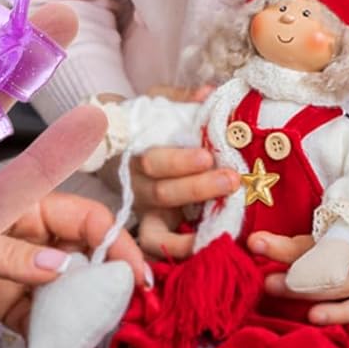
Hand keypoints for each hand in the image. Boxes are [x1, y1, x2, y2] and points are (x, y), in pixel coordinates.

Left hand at [0, 190, 149, 330]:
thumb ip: (9, 252)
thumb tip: (61, 267)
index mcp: (24, 206)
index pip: (85, 217)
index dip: (115, 242)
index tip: (135, 276)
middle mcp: (27, 236)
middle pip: (81, 253)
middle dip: (106, 280)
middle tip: (126, 314)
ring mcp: (15, 270)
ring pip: (63, 289)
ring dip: (81, 311)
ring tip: (95, 337)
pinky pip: (35, 317)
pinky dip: (48, 334)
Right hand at [128, 84, 236, 259]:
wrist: (116, 147)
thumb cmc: (144, 123)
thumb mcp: (159, 102)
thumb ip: (182, 99)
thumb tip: (209, 92)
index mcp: (138, 154)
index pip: (155, 162)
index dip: (180, 161)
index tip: (208, 155)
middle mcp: (139, 188)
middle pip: (163, 194)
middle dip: (199, 189)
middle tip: (232, 180)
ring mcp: (146, 213)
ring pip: (157, 234)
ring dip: (190, 235)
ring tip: (225, 229)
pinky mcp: (155, 231)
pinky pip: (161, 251)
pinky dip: (182, 254)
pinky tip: (212, 250)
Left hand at [255, 156, 348, 322]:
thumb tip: (305, 142)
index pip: (330, 233)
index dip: (294, 240)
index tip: (259, 238)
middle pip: (333, 265)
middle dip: (291, 267)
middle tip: (256, 263)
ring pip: (345, 291)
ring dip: (306, 293)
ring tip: (271, 288)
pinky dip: (340, 315)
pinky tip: (313, 316)